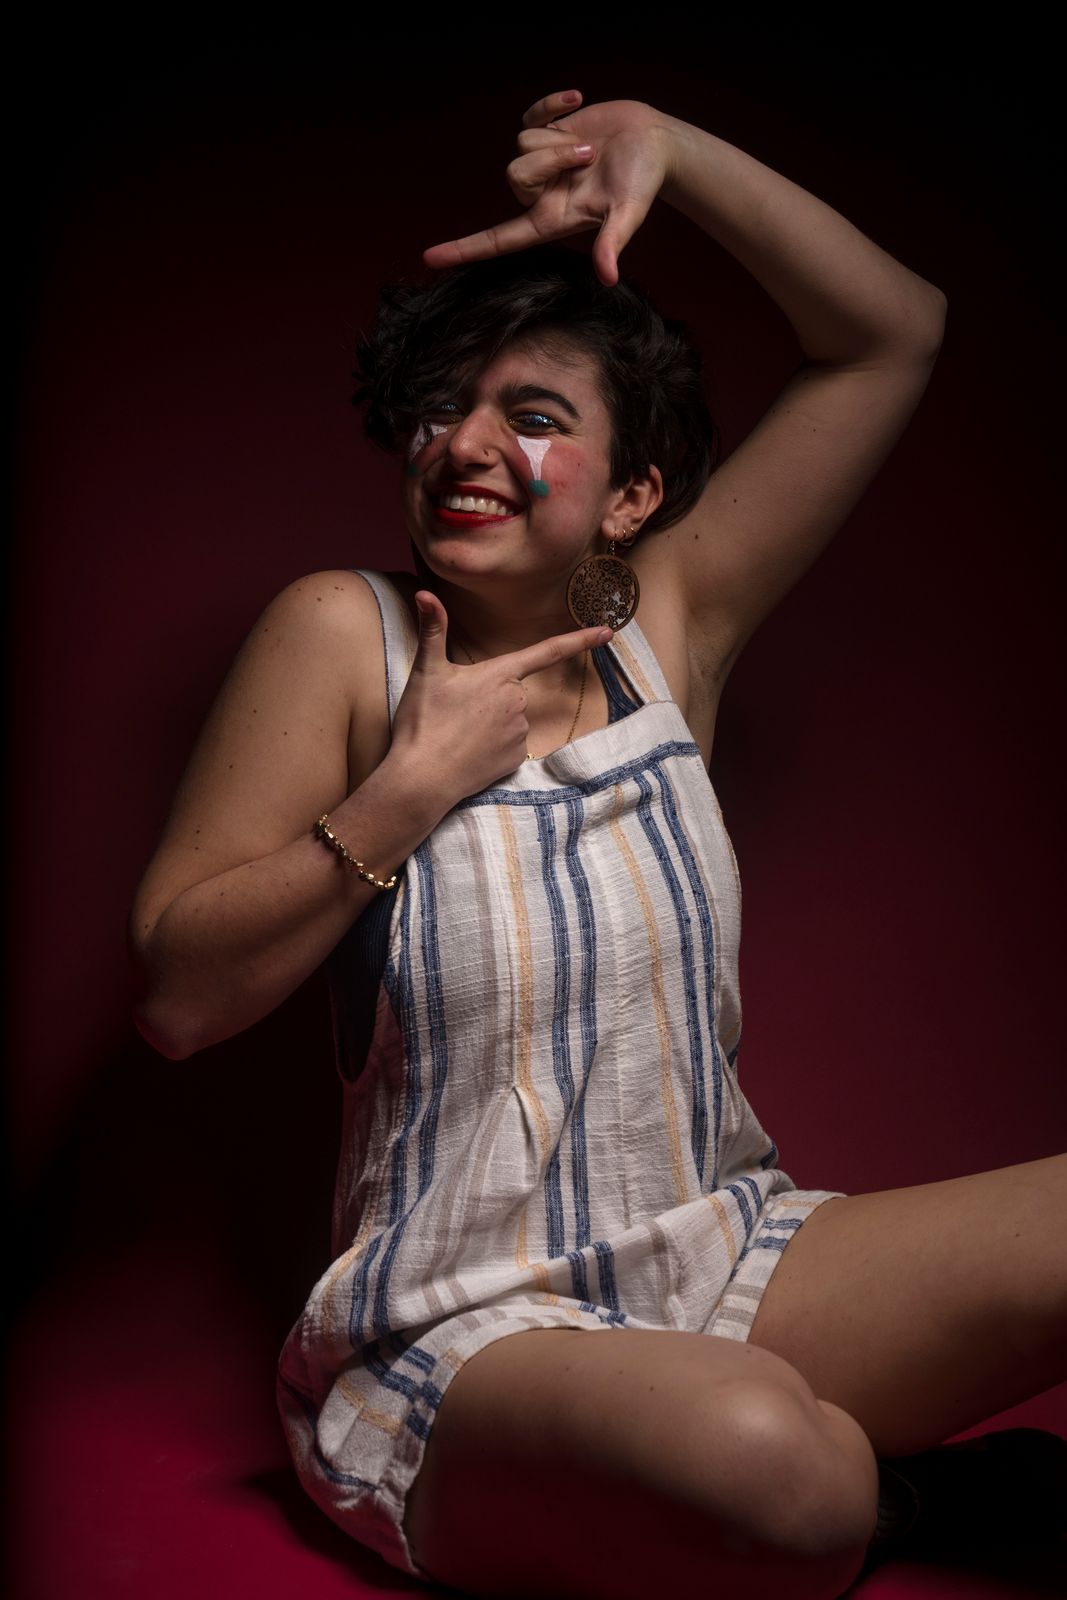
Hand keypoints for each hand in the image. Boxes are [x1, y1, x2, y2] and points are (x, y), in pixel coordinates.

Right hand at [388, 591, 610, 801]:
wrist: (422, 777)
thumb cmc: (423, 721)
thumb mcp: (425, 670)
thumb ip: (433, 628)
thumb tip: (424, 592)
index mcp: (500, 675)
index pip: (547, 651)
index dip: (580, 639)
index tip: (609, 632)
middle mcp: (518, 701)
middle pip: (510, 692)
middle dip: (487, 698)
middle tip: (454, 712)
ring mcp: (520, 732)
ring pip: (509, 719)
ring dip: (488, 723)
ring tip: (458, 733)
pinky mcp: (516, 760)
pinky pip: (508, 745)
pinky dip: (491, 747)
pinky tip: (469, 752)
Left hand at [423, 91, 673, 287]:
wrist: (655, 143)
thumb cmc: (644, 182)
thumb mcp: (628, 214)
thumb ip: (612, 243)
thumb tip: (608, 277)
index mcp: (552, 220)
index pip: (499, 240)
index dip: (465, 249)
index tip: (429, 258)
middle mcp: (541, 194)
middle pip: (513, 175)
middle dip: (549, 159)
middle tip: (586, 158)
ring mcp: (542, 162)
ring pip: (521, 144)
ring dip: (557, 139)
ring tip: (589, 145)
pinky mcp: (547, 131)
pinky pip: (530, 116)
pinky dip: (551, 104)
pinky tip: (578, 100)